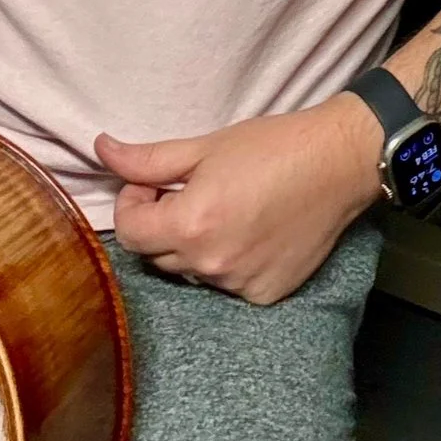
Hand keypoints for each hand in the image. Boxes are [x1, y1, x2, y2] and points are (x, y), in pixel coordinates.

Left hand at [98, 95, 383, 305]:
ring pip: (193, 272)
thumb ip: (147, 159)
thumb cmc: (273, 147)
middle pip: (158, 256)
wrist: (340, 163)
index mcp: (190, 225)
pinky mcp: (266, 294)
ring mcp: (240, 284)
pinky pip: (228, 284)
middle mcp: (211, 264)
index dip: (133, 205)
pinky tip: (251, 232)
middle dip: (162, 225)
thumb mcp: (205, 146)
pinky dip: (230, 263)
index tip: (154, 185)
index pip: (129, 233)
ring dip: (195, 246)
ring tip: (226, 210)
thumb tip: (101, 149)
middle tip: (190, 193)